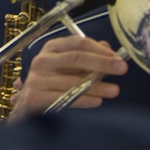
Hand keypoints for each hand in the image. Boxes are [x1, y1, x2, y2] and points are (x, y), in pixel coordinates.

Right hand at [9, 36, 126, 119]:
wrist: (26, 107)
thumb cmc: (50, 84)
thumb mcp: (66, 67)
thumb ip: (86, 57)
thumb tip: (107, 47)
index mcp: (51, 48)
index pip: (78, 42)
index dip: (100, 50)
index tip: (118, 58)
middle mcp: (42, 60)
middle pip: (77, 58)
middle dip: (103, 63)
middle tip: (122, 69)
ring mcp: (37, 79)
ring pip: (74, 81)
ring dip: (98, 86)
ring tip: (114, 90)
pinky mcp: (35, 97)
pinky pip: (65, 98)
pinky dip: (84, 100)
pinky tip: (98, 101)